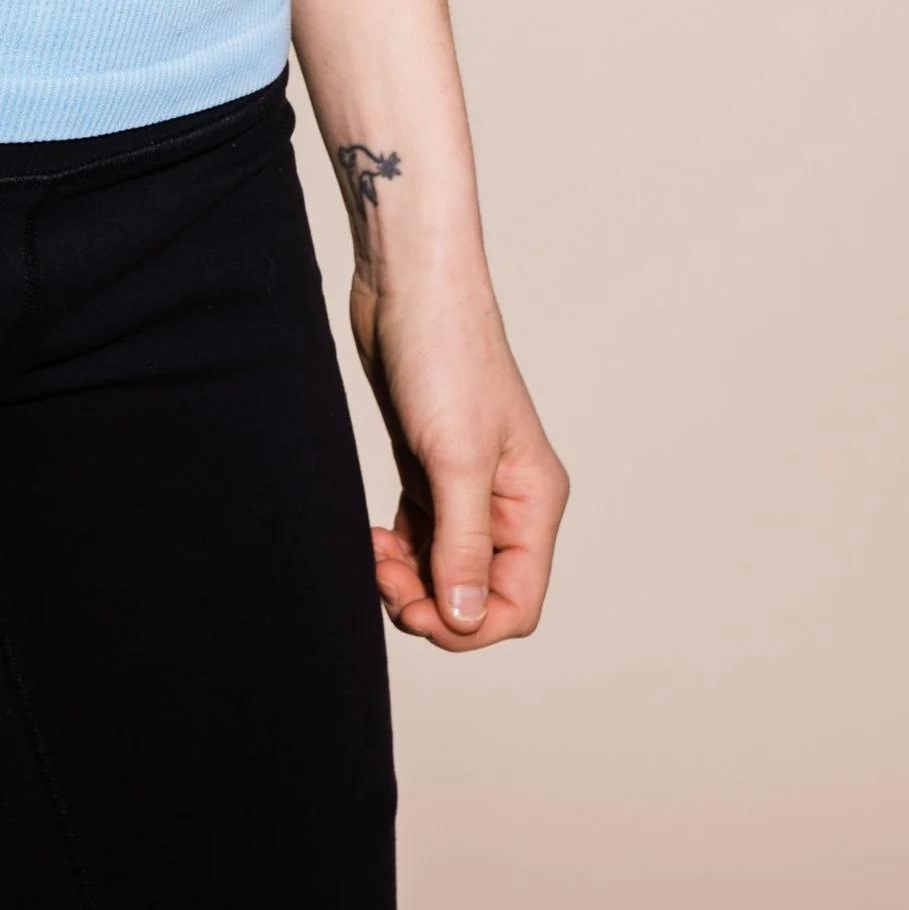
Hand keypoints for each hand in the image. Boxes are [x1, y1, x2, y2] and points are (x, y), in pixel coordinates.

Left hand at [350, 266, 568, 652]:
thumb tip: (465, 621)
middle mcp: (508, 500)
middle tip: (384, 577)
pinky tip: (375, 540)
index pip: (516, 604)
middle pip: (478, 594)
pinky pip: (423, 538)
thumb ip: (463, 545)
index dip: (468, 625)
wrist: (408, 285)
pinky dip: (399, 553)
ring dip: (409, 581)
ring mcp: (468, 484)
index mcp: (534, 502)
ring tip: (374, 556)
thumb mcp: (455, 459)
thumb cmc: (444, 356)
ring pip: (446, 570)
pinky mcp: (431, 467)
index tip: (417, 607)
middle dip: (432, 603)